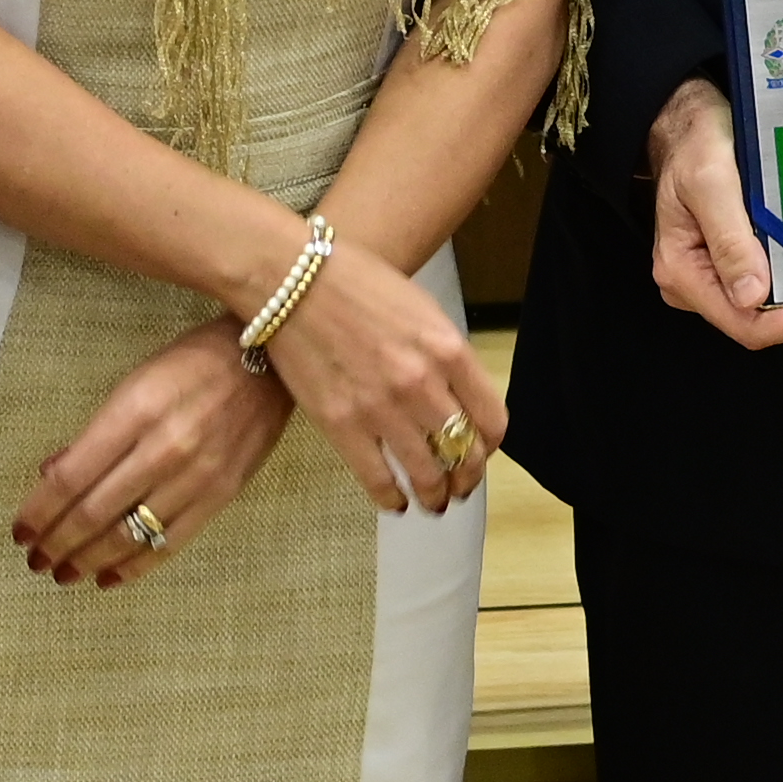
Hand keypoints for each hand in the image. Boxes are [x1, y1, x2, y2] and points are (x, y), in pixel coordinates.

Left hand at [16, 320, 294, 585]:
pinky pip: (169, 544)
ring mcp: (195, 477)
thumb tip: (52, 474)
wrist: (266, 363)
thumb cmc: (193, 364)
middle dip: (57, 542)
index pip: (71, 477)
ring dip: (88, 560)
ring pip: (128, 535)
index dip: (39, 511)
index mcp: (134, 412)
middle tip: (35, 559)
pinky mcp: (220, 497)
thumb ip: (94, 433)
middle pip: (93, 512)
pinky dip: (134, 567)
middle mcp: (163, 449)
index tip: (21, 530)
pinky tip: (108, 577)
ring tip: (64, 572)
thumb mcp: (134, 382)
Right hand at [233, 232, 507, 509]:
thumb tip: (459, 400)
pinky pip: (378, 479)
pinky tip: (396, 503)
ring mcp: (381, 408)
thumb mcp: (421, 308)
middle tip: (461, 485)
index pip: (492, 419)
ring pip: (427, 474)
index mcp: (448, 349)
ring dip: (436, 496)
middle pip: (465, 452)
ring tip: (434, 502)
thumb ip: (446, 355)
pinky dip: (392, 498)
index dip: (491, 445)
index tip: (482, 451)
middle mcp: (422, 383)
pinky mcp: (341, 425)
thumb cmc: (356, 283)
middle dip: (468, 477)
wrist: (290, 279)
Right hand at [647, 78, 782, 351]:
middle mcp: (692, 282)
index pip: (741, 321)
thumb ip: (730, 240)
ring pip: (763, 307)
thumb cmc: (693, 146)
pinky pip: (764, 283)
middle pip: (754, 321)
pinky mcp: (727, 262)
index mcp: (681, 270)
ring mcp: (711, 273)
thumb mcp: (712, 183)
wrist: (687, 124)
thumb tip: (752, 296)